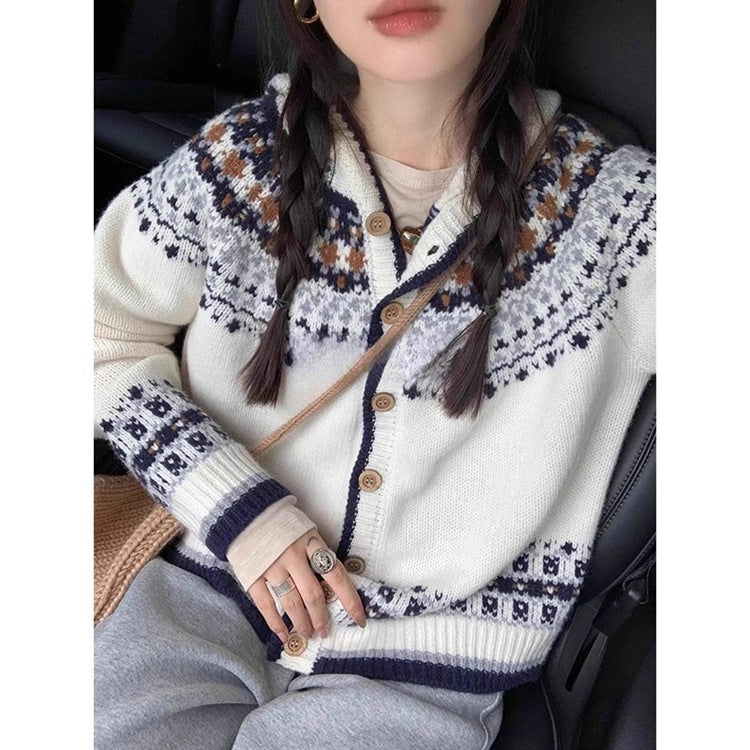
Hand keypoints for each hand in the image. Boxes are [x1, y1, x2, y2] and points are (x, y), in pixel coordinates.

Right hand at [247, 527, 367, 643]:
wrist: (247, 511)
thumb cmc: (283, 523)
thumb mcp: (306, 530)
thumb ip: (317, 553)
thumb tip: (334, 584)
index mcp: (311, 542)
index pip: (336, 575)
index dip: (350, 600)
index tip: (360, 619)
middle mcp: (293, 556)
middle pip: (313, 594)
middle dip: (321, 618)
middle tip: (325, 631)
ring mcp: (272, 566)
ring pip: (292, 602)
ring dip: (302, 623)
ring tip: (307, 633)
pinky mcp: (252, 574)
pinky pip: (266, 604)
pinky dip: (275, 622)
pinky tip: (284, 634)